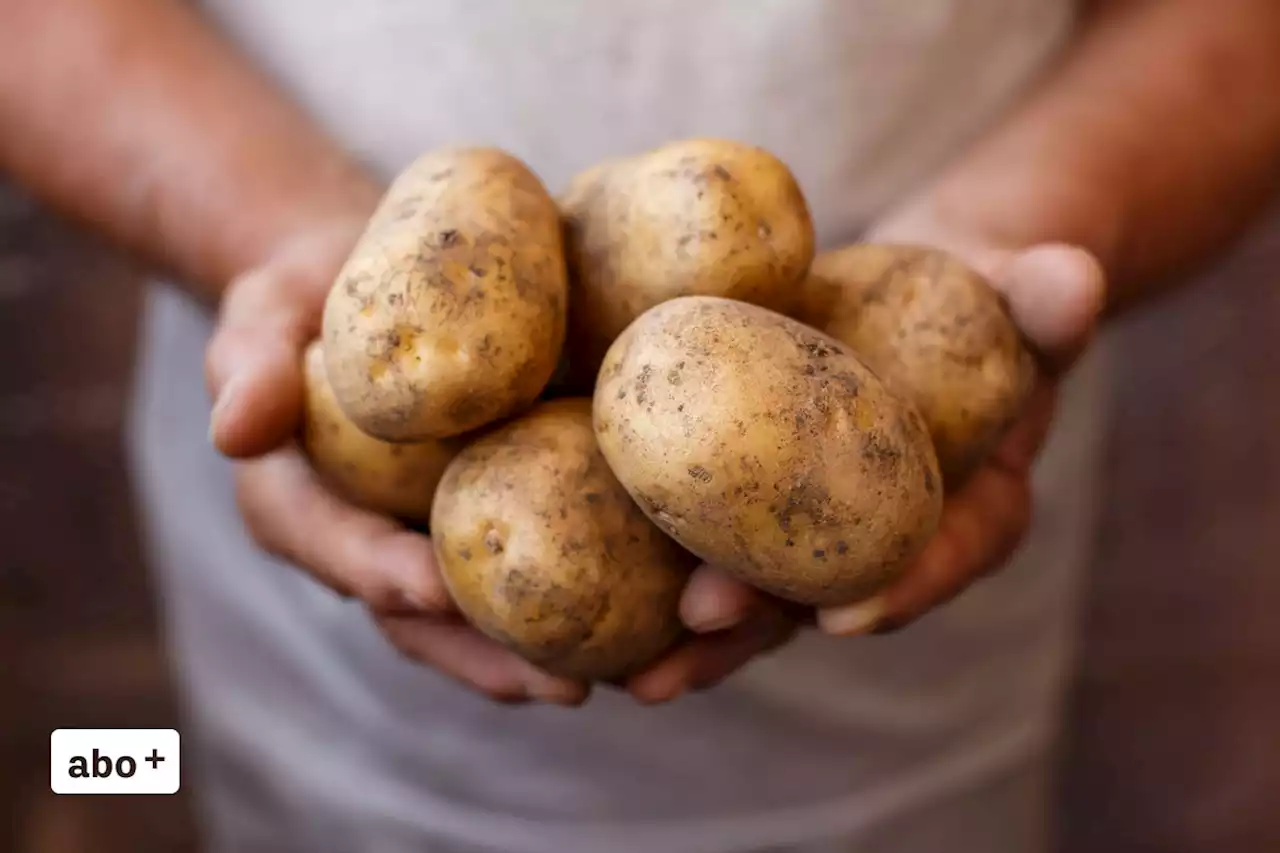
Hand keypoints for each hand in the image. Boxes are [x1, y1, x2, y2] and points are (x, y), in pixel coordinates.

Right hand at [204, 222, 588, 706]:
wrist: (353, 287)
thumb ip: (247, 364)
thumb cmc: (304, 298)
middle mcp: (363, 544)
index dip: (385, 574)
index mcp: (299, 508)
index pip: (339, 550)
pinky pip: (526, 562)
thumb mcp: (260, 316)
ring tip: (626, 676)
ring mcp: (421, 540)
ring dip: (545, 653)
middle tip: (560, 687)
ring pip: (479, 615)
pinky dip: (580, 593)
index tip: (439, 589)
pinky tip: (651, 611)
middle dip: (488, 656)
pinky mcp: (478, 517)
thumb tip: (233, 430)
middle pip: (421, 617)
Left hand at [628, 237, 1104, 700]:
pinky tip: (591, 598)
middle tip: (700, 627)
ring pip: (758, 591)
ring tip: (628, 666)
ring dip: (692, 631)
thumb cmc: (980, 301)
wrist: (919, 297)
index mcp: (972, 503)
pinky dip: (650, 566)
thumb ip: (1045, 301)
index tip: (851, 615)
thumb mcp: (1022, 295)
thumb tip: (1069, 280)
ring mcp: (813, 528)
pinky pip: (703, 537)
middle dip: (762, 618)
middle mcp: (886, 536)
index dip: (905, 584)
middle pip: (828, 591)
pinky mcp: (752, 500)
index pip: (950, 551)